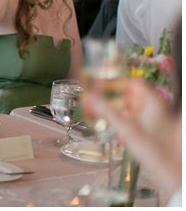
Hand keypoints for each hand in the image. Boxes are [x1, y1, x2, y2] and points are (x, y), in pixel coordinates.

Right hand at [85, 80, 180, 198]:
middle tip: (95, 100)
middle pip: (132, 95)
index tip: (100, 86)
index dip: (116, 82)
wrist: (169, 174)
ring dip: (116, 110)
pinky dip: (123, 121)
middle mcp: (156, 109)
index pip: (134, 82)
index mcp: (153, 102)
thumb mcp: (125, 129)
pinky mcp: (153, 132)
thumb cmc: (154, 152)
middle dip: (113, 97)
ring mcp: (155, 121)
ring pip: (133, 108)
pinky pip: (135, 120)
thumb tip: (87, 96)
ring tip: (100, 114)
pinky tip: (114, 129)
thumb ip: (105, 111)